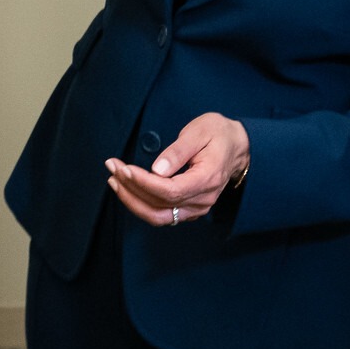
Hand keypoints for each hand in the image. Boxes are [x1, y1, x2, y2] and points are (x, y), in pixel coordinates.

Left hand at [104, 112, 249, 226]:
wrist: (236, 146)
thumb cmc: (217, 134)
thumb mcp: (199, 132)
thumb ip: (178, 151)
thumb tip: (157, 169)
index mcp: (207, 179)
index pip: (170, 191)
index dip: (144, 183)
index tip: (124, 169)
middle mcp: (203, 199)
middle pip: (161, 206)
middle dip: (131, 190)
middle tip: (113, 168)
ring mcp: (197, 208)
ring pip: (159, 216)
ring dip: (133, 201)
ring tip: (114, 180)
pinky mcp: (189, 209)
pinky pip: (162, 215)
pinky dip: (142, 205)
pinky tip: (128, 190)